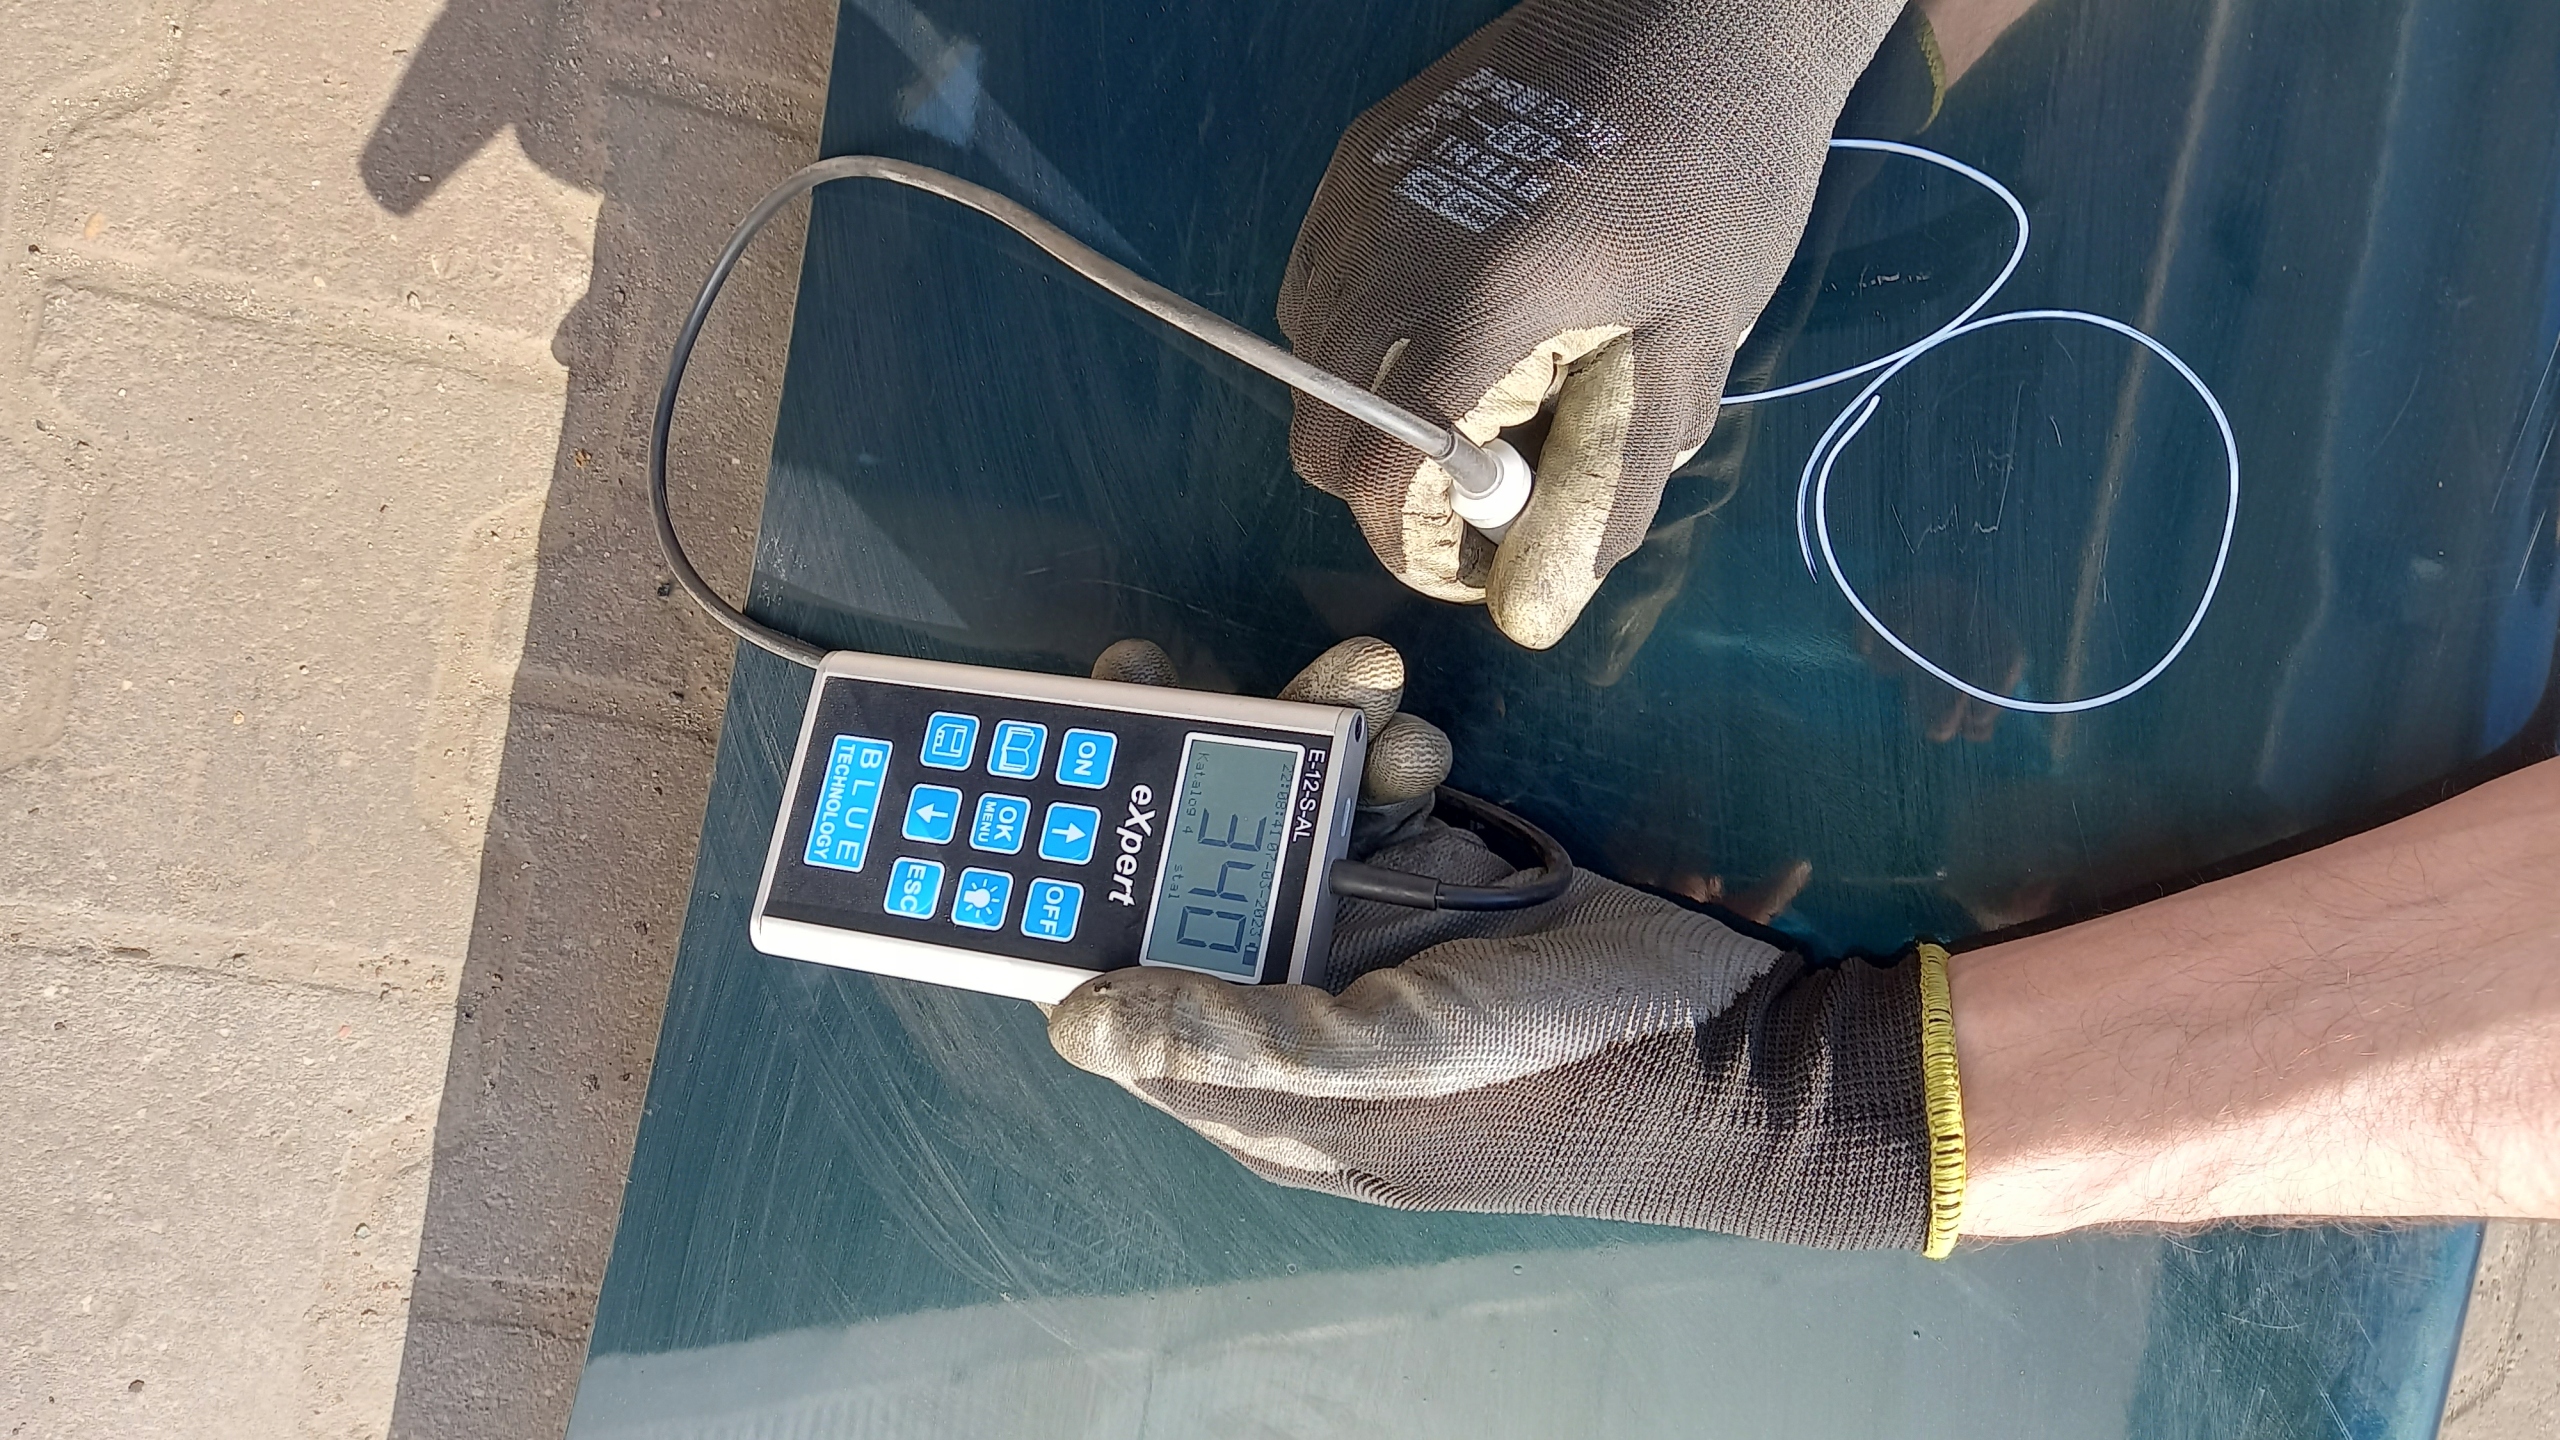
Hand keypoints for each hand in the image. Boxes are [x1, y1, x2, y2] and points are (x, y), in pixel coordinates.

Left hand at [1050, 635, 1962, 1252]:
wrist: (1743, 1046)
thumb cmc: (1572, 1073)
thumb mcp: (1400, 1060)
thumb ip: (1243, 1038)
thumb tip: (1075, 1025)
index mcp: (1263, 1085)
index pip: (1126, 985)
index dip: (1079, 892)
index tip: (1048, 783)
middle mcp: (1295, 1008)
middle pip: (1189, 879)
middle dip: (1182, 775)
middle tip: (1159, 666)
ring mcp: (1364, 943)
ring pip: (1277, 820)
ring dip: (1306, 742)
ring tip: (1367, 683)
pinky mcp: (1430, 884)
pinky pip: (1364, 800)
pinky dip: (1383, 757)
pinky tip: (1424, 741)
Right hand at [1278, 0, 1907, 647]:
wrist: (1704, 14)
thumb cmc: (1718, 183)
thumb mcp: (1688, 354)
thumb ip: (1607, 491)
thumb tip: (1537, 609)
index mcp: (1474, 304)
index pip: (1378, 475)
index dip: (1420, 544)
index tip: (1485, 557)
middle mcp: (1384, 248)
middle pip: (1321, 431)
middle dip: (1392, 484)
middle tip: (1492, 485)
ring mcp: (1357, 195)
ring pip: (1307, 360)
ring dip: (1376, 407)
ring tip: (1486, 392)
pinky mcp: (1356, 156)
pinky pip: (1316, 282)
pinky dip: (1365, 333)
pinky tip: (1455, 319)